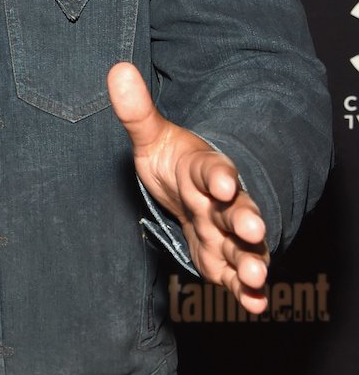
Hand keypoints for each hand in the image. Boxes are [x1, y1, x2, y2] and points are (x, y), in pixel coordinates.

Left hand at [107, 62, 268, 311]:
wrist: (192, 190)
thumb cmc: (174, 164)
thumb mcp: (152, 138)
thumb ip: (136, 112)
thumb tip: (116, 70)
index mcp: (203, 170)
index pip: (210, 170)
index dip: (217, 174)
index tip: (221, 180)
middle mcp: (221, 202)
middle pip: (235, 210)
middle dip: (245, 219)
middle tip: (254, 229)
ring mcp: (225, 232)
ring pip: (243, 246)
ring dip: (251, 260)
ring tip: (256, 276)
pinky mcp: (222, 257)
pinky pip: (237, 275)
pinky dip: (247, 291)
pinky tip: (256, 305)